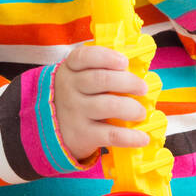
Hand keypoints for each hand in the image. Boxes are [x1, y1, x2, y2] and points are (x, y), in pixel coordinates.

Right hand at [54, 45, 150, 160]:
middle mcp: (70, 88)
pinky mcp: (82, 134)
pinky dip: (130, 137)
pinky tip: (142, 138)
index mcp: (71, 69)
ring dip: (131, 108)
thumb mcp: (79, 77)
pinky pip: (110, 134)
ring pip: (108, 105)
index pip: (85, 57)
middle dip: (128, 82)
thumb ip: (102, 71)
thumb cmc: (77, 96)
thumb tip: (138, 73)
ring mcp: (75, 112)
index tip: (124, 62)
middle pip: (102, 80)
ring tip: (141, 112)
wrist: (53, 127)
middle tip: (143, 88)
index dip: (107, 57)